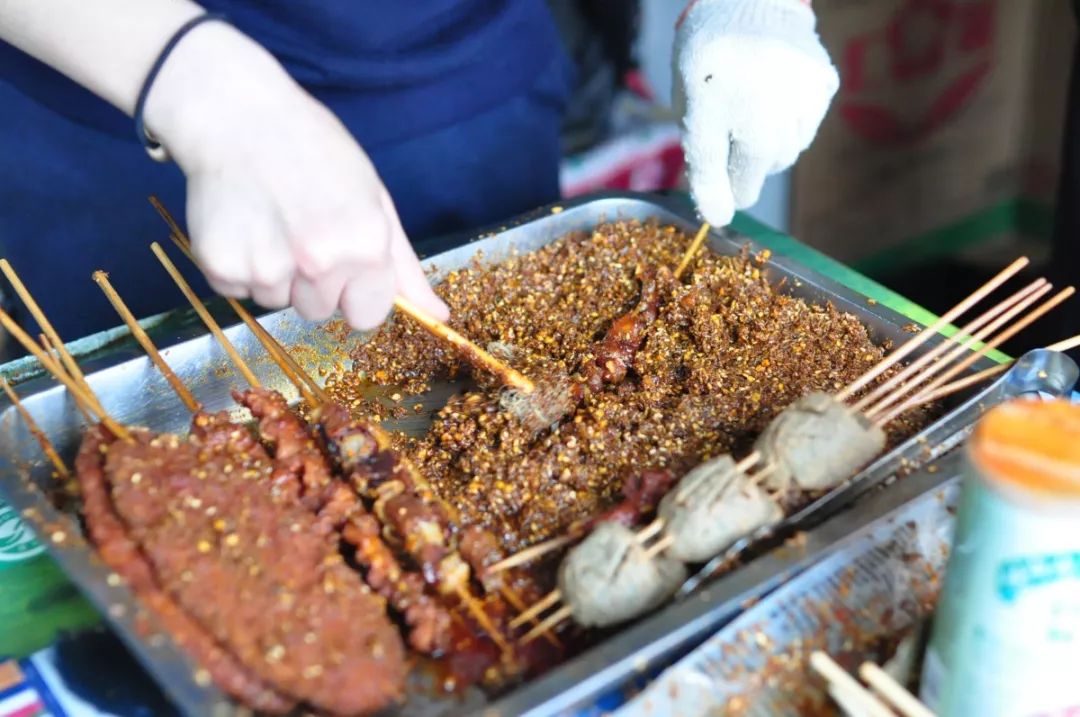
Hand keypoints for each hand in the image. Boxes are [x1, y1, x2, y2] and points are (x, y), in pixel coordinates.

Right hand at [144, 22, 448, 329]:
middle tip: (301, 229)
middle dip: (314, 282)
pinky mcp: (220, 266)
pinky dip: (238, 265)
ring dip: (276, 273)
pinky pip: (237, 290)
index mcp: (364, 246)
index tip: (343, 262)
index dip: (355, 291)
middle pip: (319, 312)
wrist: (237, 115)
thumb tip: (439, 315)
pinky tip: (243, 222)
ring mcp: (266, 268)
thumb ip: (404, 266)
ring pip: (277, 301)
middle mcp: (318, 263)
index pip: (366, 316)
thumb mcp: (374, 199)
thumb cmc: (314, 151)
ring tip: (271, 220)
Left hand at [674, 0, 838, 225]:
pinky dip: (789, 131)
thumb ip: (700, 147)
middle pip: (755, 165)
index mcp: (710, 93)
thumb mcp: (688, 96)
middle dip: (742, 177)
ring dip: (766, 154)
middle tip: (735, 170)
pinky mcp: (822, 85)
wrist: (753, 0)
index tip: (719, 216)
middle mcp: (756, 94)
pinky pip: (804, 132)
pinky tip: (776, 104)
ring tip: (753, 124)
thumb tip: (717, 205)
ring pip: (784, 154)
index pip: (710, 158)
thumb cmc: (711, 56)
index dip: (712, 194)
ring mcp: (795, 90)